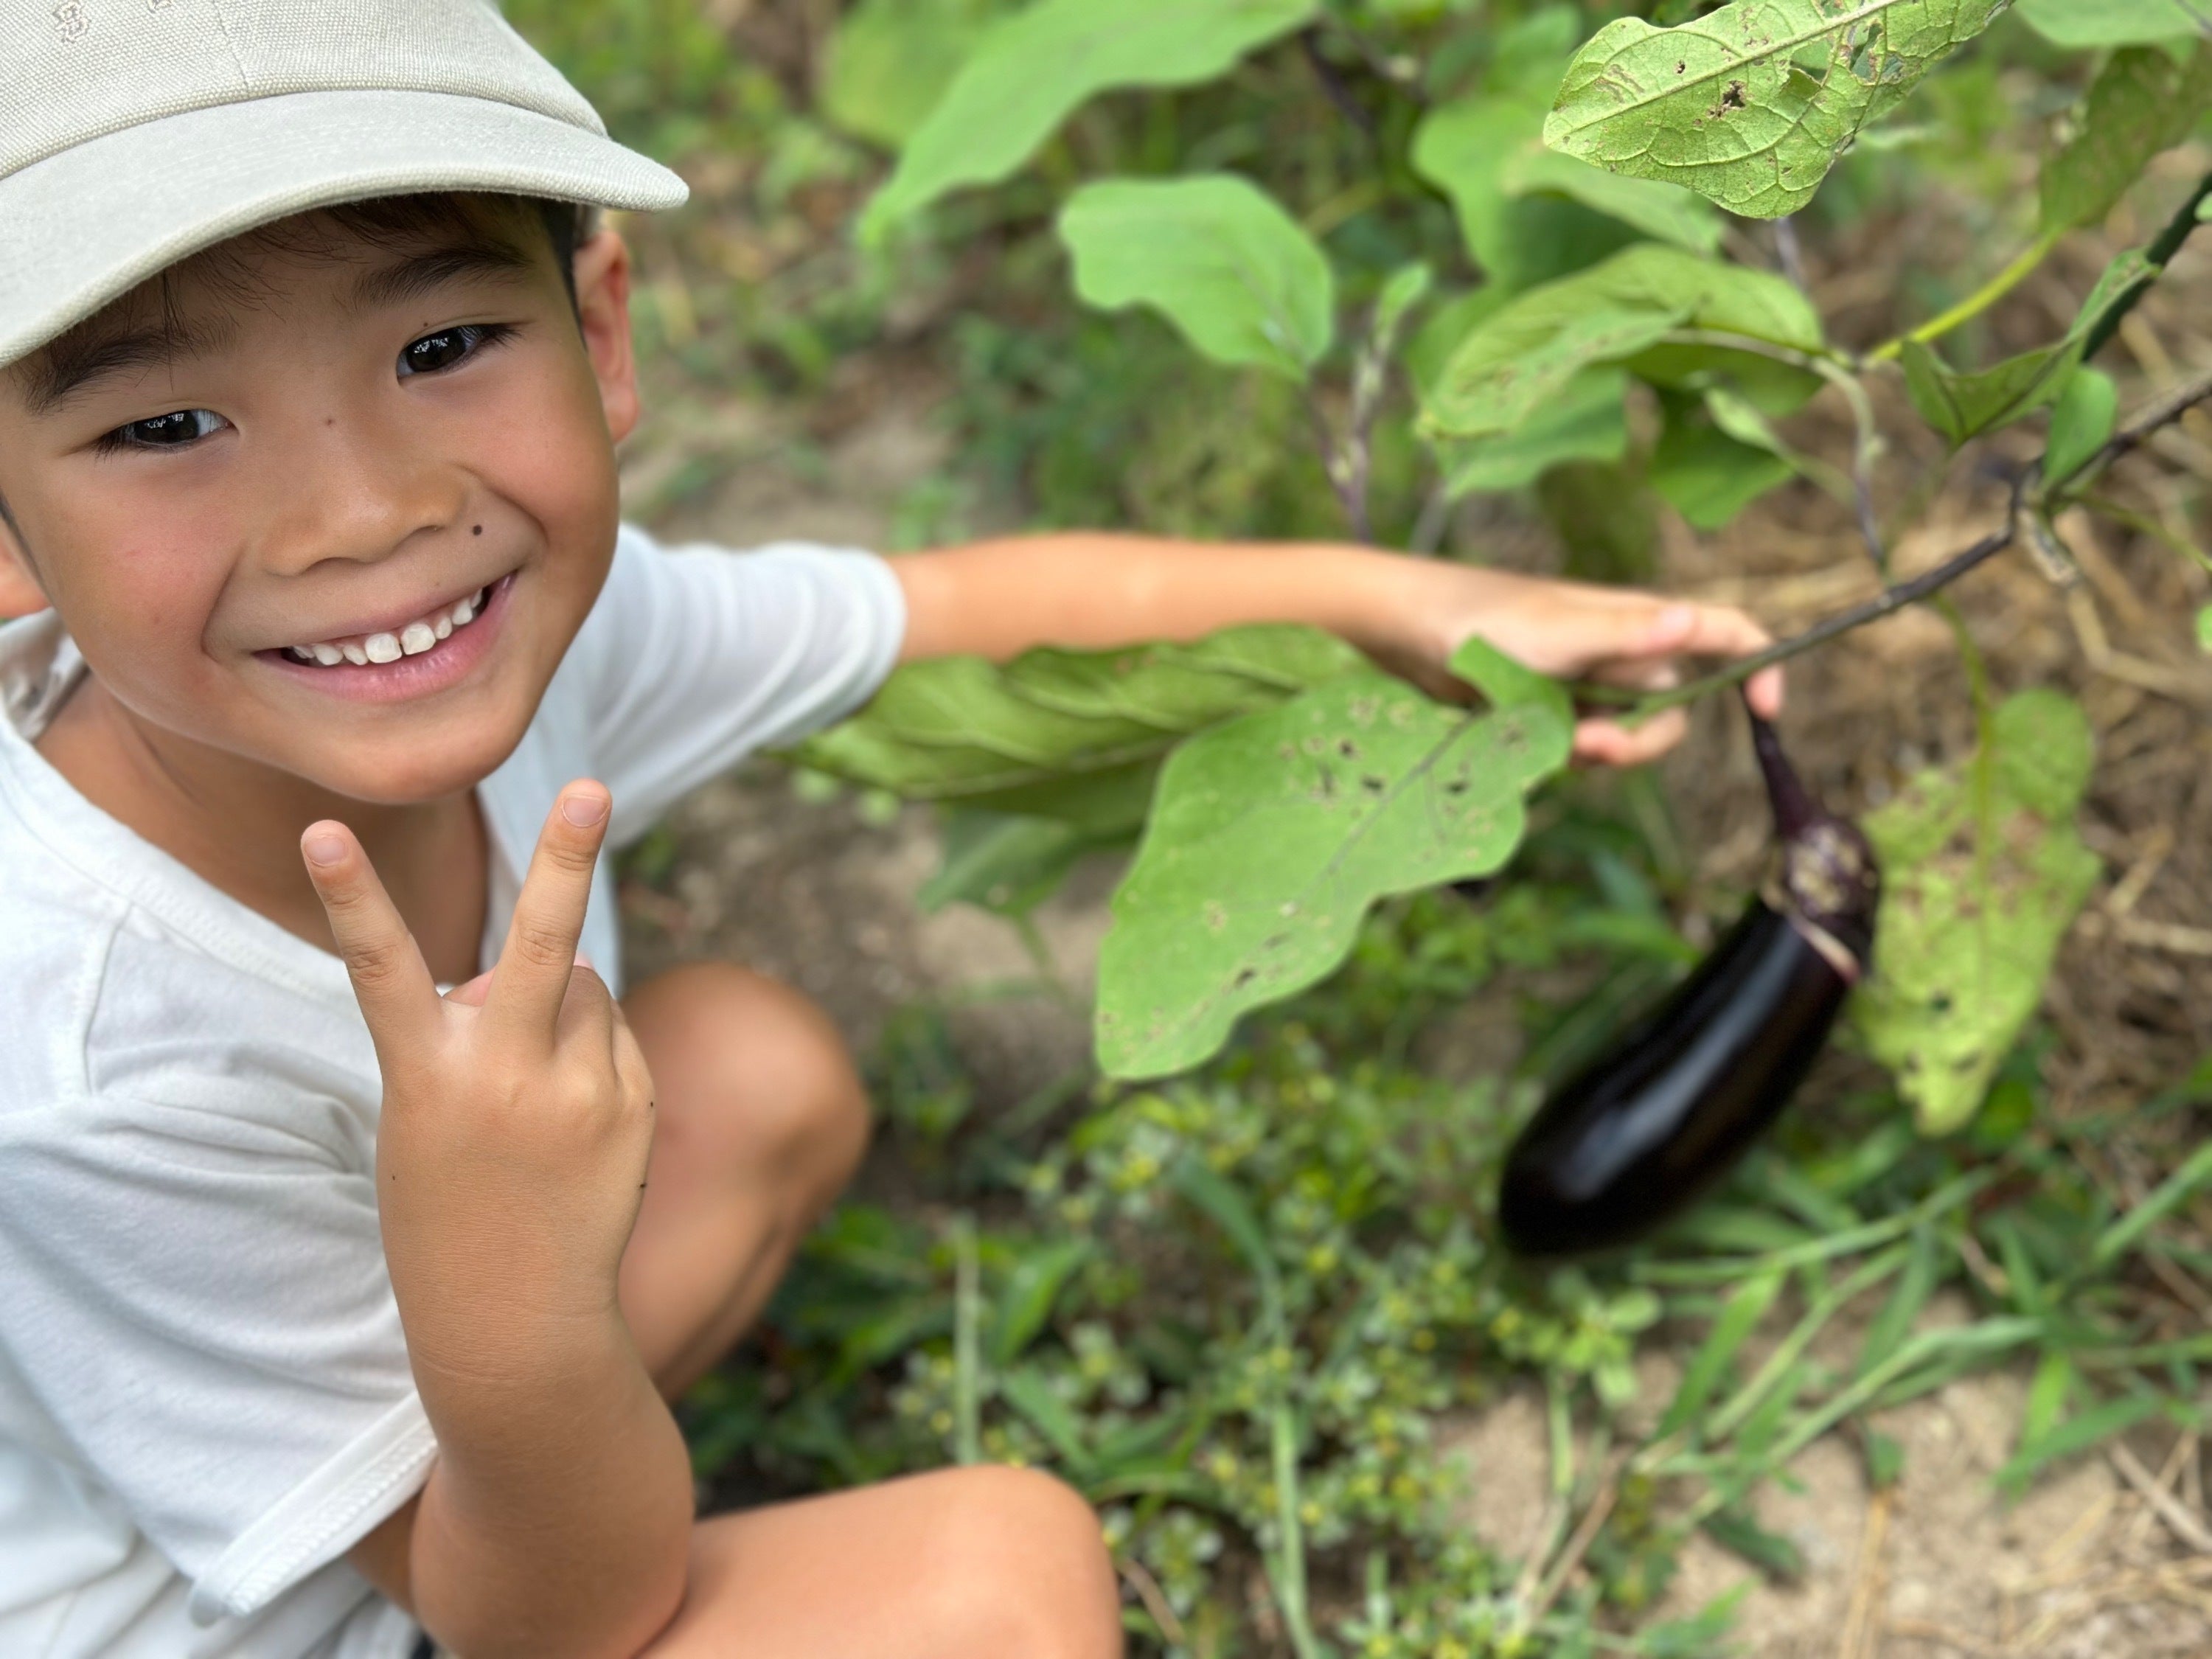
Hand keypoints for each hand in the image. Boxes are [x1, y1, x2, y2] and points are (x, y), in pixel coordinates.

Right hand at [301, 782, 654, 1390]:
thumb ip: (482, 1030)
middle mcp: (508, 1078)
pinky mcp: (634, 1106)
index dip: (351, 896)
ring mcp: (581, 1092)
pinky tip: (575, 1122)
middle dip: (567, 857)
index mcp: (427, 1079)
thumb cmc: (450, 1212)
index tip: (324, 830)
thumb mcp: (430, 1120)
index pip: (382, 968)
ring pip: (586, 990)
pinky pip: (617, 1036)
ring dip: (567, 1009)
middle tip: (590, 789)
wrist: (516, 1323)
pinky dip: (598, 1053)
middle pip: (543, 946)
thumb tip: (545, 970)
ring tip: (537, 1100)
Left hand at [1382, 565, 1783, 766]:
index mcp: (1636, 619)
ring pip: (1625, 734)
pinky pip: (1581, 747)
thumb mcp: (1555, 631)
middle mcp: (1620, 650)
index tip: (1767, 712)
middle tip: (1593, 745)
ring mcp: (1586, 684)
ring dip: (1598, 750)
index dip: (1757, 666)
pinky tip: (1527, 741)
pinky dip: (1564, 753)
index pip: (1722, 634)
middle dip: (1642, 737)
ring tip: (1551, 741)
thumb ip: (1622, 634)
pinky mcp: (1550, 712)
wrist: (1406, 633)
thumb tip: (1692, 624)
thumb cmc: (1480, 618)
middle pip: (1672, 709)